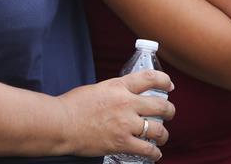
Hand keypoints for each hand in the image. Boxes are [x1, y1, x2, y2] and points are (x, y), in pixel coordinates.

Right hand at [59, 70, 174, 158]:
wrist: (61, 124)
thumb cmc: (72, 106)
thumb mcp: (97, 88)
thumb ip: (115, 91)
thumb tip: (125, 96)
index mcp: (119, 86)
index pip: (150, 78)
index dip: (165, 81)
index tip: (169, 85)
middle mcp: (126, 103)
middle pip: (161, 106)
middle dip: (169, 111)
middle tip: (169, 113)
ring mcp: (126, 124)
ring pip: (159, 129)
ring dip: (163, 134)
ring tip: (162, 136)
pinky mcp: (122, 143)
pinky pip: (147, 149)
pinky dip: (154, 152)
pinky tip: (154, 152)